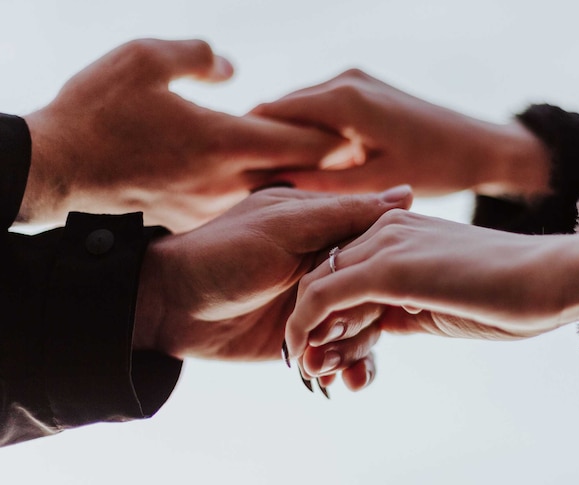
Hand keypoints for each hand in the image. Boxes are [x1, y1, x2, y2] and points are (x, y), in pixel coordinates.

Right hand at [22, 38, 348, 231]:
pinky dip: (258, 192)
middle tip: (359, 158)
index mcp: (223, 141)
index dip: (334, 136)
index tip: (361, 134)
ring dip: (295, 181)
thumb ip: (196, 55)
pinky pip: (238, 203)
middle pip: (294, 174)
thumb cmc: (96, 110)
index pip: (299, 140)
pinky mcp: (190, 216)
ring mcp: (209, 204)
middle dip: (327, 165)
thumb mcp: (144, 58)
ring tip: (322, 172)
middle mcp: (225, 181)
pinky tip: (263, 184)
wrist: (54, 169)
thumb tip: (230, 68)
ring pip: (268, 192)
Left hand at [132, 185, 412, 368]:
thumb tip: (409, 195)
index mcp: (330, 229)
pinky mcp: (309, 339)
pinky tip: (341, 383)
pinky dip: (349, 371)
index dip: (388, 274)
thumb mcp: (285, 226)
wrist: (169, 306)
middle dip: (366, 323)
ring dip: (355, 352)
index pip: (383, 249)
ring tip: (327, 367)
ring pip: (367, 331)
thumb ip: (344, 215)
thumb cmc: (222, 254)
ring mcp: (321, 306)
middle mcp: (332, 267)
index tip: (385, 295)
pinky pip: (344, 358)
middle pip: (379, 296)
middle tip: (335, 336)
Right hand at [253, 69, 551, 197]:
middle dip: (263, 142)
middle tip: (244, 182)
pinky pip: (321, 110)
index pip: (271, 113)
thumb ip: (320, 185)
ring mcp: (355, 80)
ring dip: (285, 138)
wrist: (482, 148)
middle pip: (281, 108)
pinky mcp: (364, 89)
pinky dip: (308, 134)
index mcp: (343, 100)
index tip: (230, 177)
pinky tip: (305, 166)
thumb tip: (269, 186)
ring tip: (269, 178)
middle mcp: (345, 80)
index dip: (247, 144)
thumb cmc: (436, 168)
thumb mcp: (374, 185)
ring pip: (300, 109)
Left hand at [285, 211, 578, 376]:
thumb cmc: (510, 293)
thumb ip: (404, 305)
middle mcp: (384, 227)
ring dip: (306, 332)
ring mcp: (384, 243)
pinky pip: (324, 298)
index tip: (330, 352)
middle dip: (312, 324)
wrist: (549, 278)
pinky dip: (307, 328)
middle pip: (323, 275)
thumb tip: (378, 326)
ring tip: (309, 369)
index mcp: (399, 229)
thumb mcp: (442, 299)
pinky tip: (307, 357)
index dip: (330, 311)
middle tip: (311, 366)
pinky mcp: (387, 268)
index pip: (343, 268)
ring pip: (317, 286)